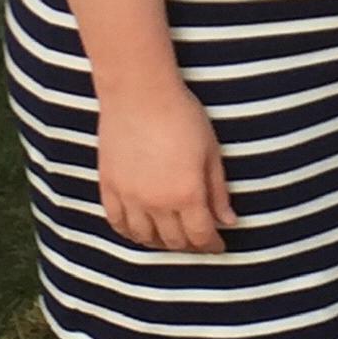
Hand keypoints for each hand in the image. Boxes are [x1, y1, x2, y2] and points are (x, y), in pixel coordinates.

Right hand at [97, 81, 237, 252]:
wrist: (140, 92)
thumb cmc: (181, 115)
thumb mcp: (211, 151)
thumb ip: (218, 191)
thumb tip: (228, 221)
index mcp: (186, 194)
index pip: (200, 236)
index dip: (211, 245)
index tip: (218, 246)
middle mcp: (156, 203)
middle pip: (174, 241)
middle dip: (190, 246)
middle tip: (198, 241)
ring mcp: (129, 197)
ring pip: (144, 238)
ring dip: (160, 243)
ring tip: (172, 237)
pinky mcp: (109, 187)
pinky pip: (116, 223)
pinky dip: (130, 233)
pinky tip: (140, 231)